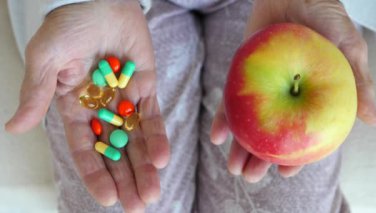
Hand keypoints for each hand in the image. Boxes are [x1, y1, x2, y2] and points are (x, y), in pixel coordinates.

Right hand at [5, 1, 169, 211]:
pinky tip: (161, 159)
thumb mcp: (46, 58)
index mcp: (73, 107)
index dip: (95, 174)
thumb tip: (14, 127)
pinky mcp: (145, 87)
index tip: (107, 198)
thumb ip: (36, 93)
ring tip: (153, 192)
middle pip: (114, 151)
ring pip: (136, 140)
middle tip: (139, 205)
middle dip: (126, 178)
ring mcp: (124, 99)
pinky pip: (152, 116)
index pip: (84, 148)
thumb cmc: (68, 25)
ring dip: (145, 166)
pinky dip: (157, 137)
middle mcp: (100, 109)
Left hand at [211, 0, 375, 181]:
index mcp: (310, 99)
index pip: (303, 135)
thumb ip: (357, 82)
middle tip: (250, 179)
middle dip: (260, 159)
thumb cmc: (324, 15)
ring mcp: (262, 89)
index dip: (296, 157)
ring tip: (232, 166)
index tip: (284, 172)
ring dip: (239, 148)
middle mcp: (284, 99)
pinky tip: (218, 136)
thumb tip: (375, 120)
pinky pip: (230, 101)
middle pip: (271, 136)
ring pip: (249, 125)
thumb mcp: (346, 48)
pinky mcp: (242, 76)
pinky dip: (223, 119)